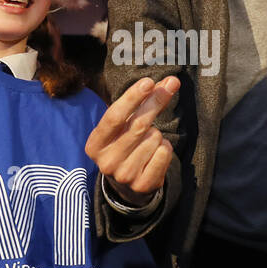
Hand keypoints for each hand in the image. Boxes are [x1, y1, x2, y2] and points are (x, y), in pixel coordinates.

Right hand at [86, 76, 179, 207]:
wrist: (126, 185)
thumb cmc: (125, 144)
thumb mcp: (124, 125)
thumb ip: (142, 102)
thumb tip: (168, 82)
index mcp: (95, 144)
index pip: (114, 116)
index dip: (132, 98)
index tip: (148, 82)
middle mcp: (107, 161)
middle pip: (138, 125)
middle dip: (156, 102)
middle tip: (170, 85)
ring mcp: (124, 175)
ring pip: (154, 138)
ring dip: (157, 134)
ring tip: (148, 142)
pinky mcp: (142, 185)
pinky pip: (164, 153)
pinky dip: (165, 148)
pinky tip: (155, 153)